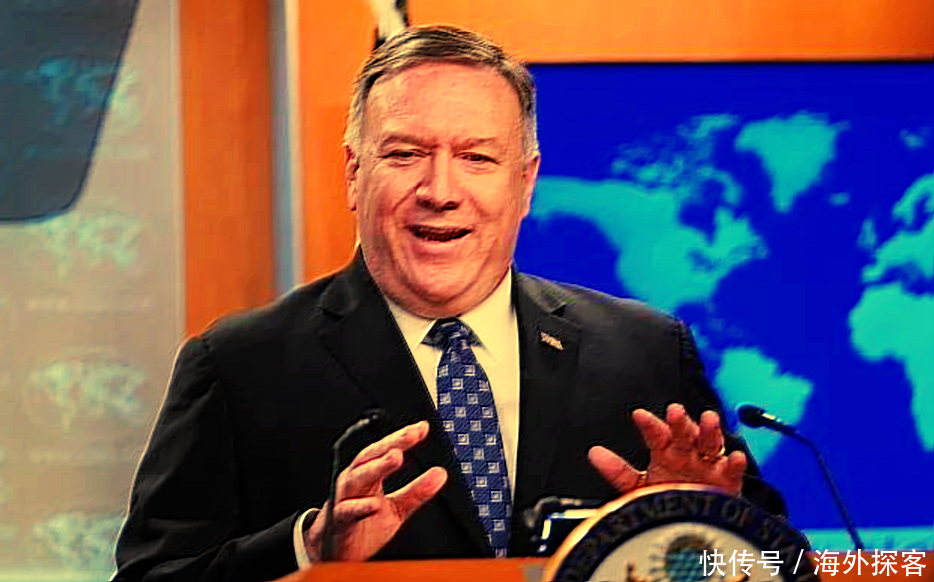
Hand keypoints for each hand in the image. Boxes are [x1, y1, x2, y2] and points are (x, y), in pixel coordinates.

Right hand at [304, 421, 446, 561]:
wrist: (337, 551)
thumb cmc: (364, 524)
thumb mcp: (396, 508)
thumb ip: (416, 491)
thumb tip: (440, 474)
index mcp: (368, 474)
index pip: (385, 451)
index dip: (402, 437)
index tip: (422, 428)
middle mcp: (355, 481)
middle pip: (371, 456)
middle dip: (391, 443)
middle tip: (411, 434)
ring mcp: (345, 499)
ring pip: (358, 478)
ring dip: (377, 466)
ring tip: (396, 456)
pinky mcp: (341, 521)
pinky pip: (347, 511)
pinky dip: (359, 506)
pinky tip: (374, 504)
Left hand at [588, 403, 745, 495]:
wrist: (695, 521)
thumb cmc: (669, 497)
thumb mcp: (640, 486)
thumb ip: (618, 471)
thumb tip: (594, 454)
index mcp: (665, 452)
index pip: (656, 434)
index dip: (649, 425)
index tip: (639, 416)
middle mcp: (687, 454)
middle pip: (684, 433)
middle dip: (680, 422)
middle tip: (674, 411)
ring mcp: (708, 465)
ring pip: (710, 443)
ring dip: (710, 430)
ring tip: (708, 419)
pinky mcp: (728, 481)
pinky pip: (732, 470)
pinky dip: (735, 464)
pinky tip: (733, 458)